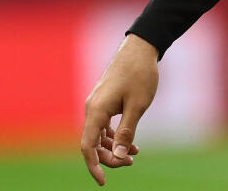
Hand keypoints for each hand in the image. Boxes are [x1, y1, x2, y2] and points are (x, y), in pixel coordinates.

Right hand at [80, 33, 159, 185]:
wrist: (140, 49)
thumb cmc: (140, 74)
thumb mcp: (137, 106)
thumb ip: (126, 131)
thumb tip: (119, 156)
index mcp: (96, 110)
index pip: (87, 146)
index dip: (94, 166)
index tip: (103, 182)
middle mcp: (91, 108)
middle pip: (92, 143)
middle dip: (109, 157)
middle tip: (130, 162)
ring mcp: (97, 104)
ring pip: (98, 135)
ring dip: (113, 147)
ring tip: (134, 154)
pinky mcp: (104, 101)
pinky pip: (104, 125)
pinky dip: (115, 136)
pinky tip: (131, 142)